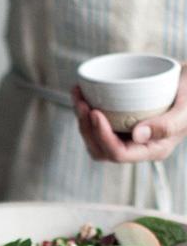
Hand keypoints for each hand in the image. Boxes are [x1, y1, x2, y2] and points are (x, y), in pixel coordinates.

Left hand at [72, 65, 186, 162]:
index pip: (118, 153)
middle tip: (82, 103)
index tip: (94, 111)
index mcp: (153, 149)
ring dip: (82, 119)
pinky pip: (98, 123)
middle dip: (86, 129)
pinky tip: (81, 92)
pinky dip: (85, 109)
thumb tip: (137, 136)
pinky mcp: (122, 120)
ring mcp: (128, 134)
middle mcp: (137, 146)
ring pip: (95, 138)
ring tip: (78, 95)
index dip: (102, 136)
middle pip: (101, 150)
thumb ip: (168, 125)